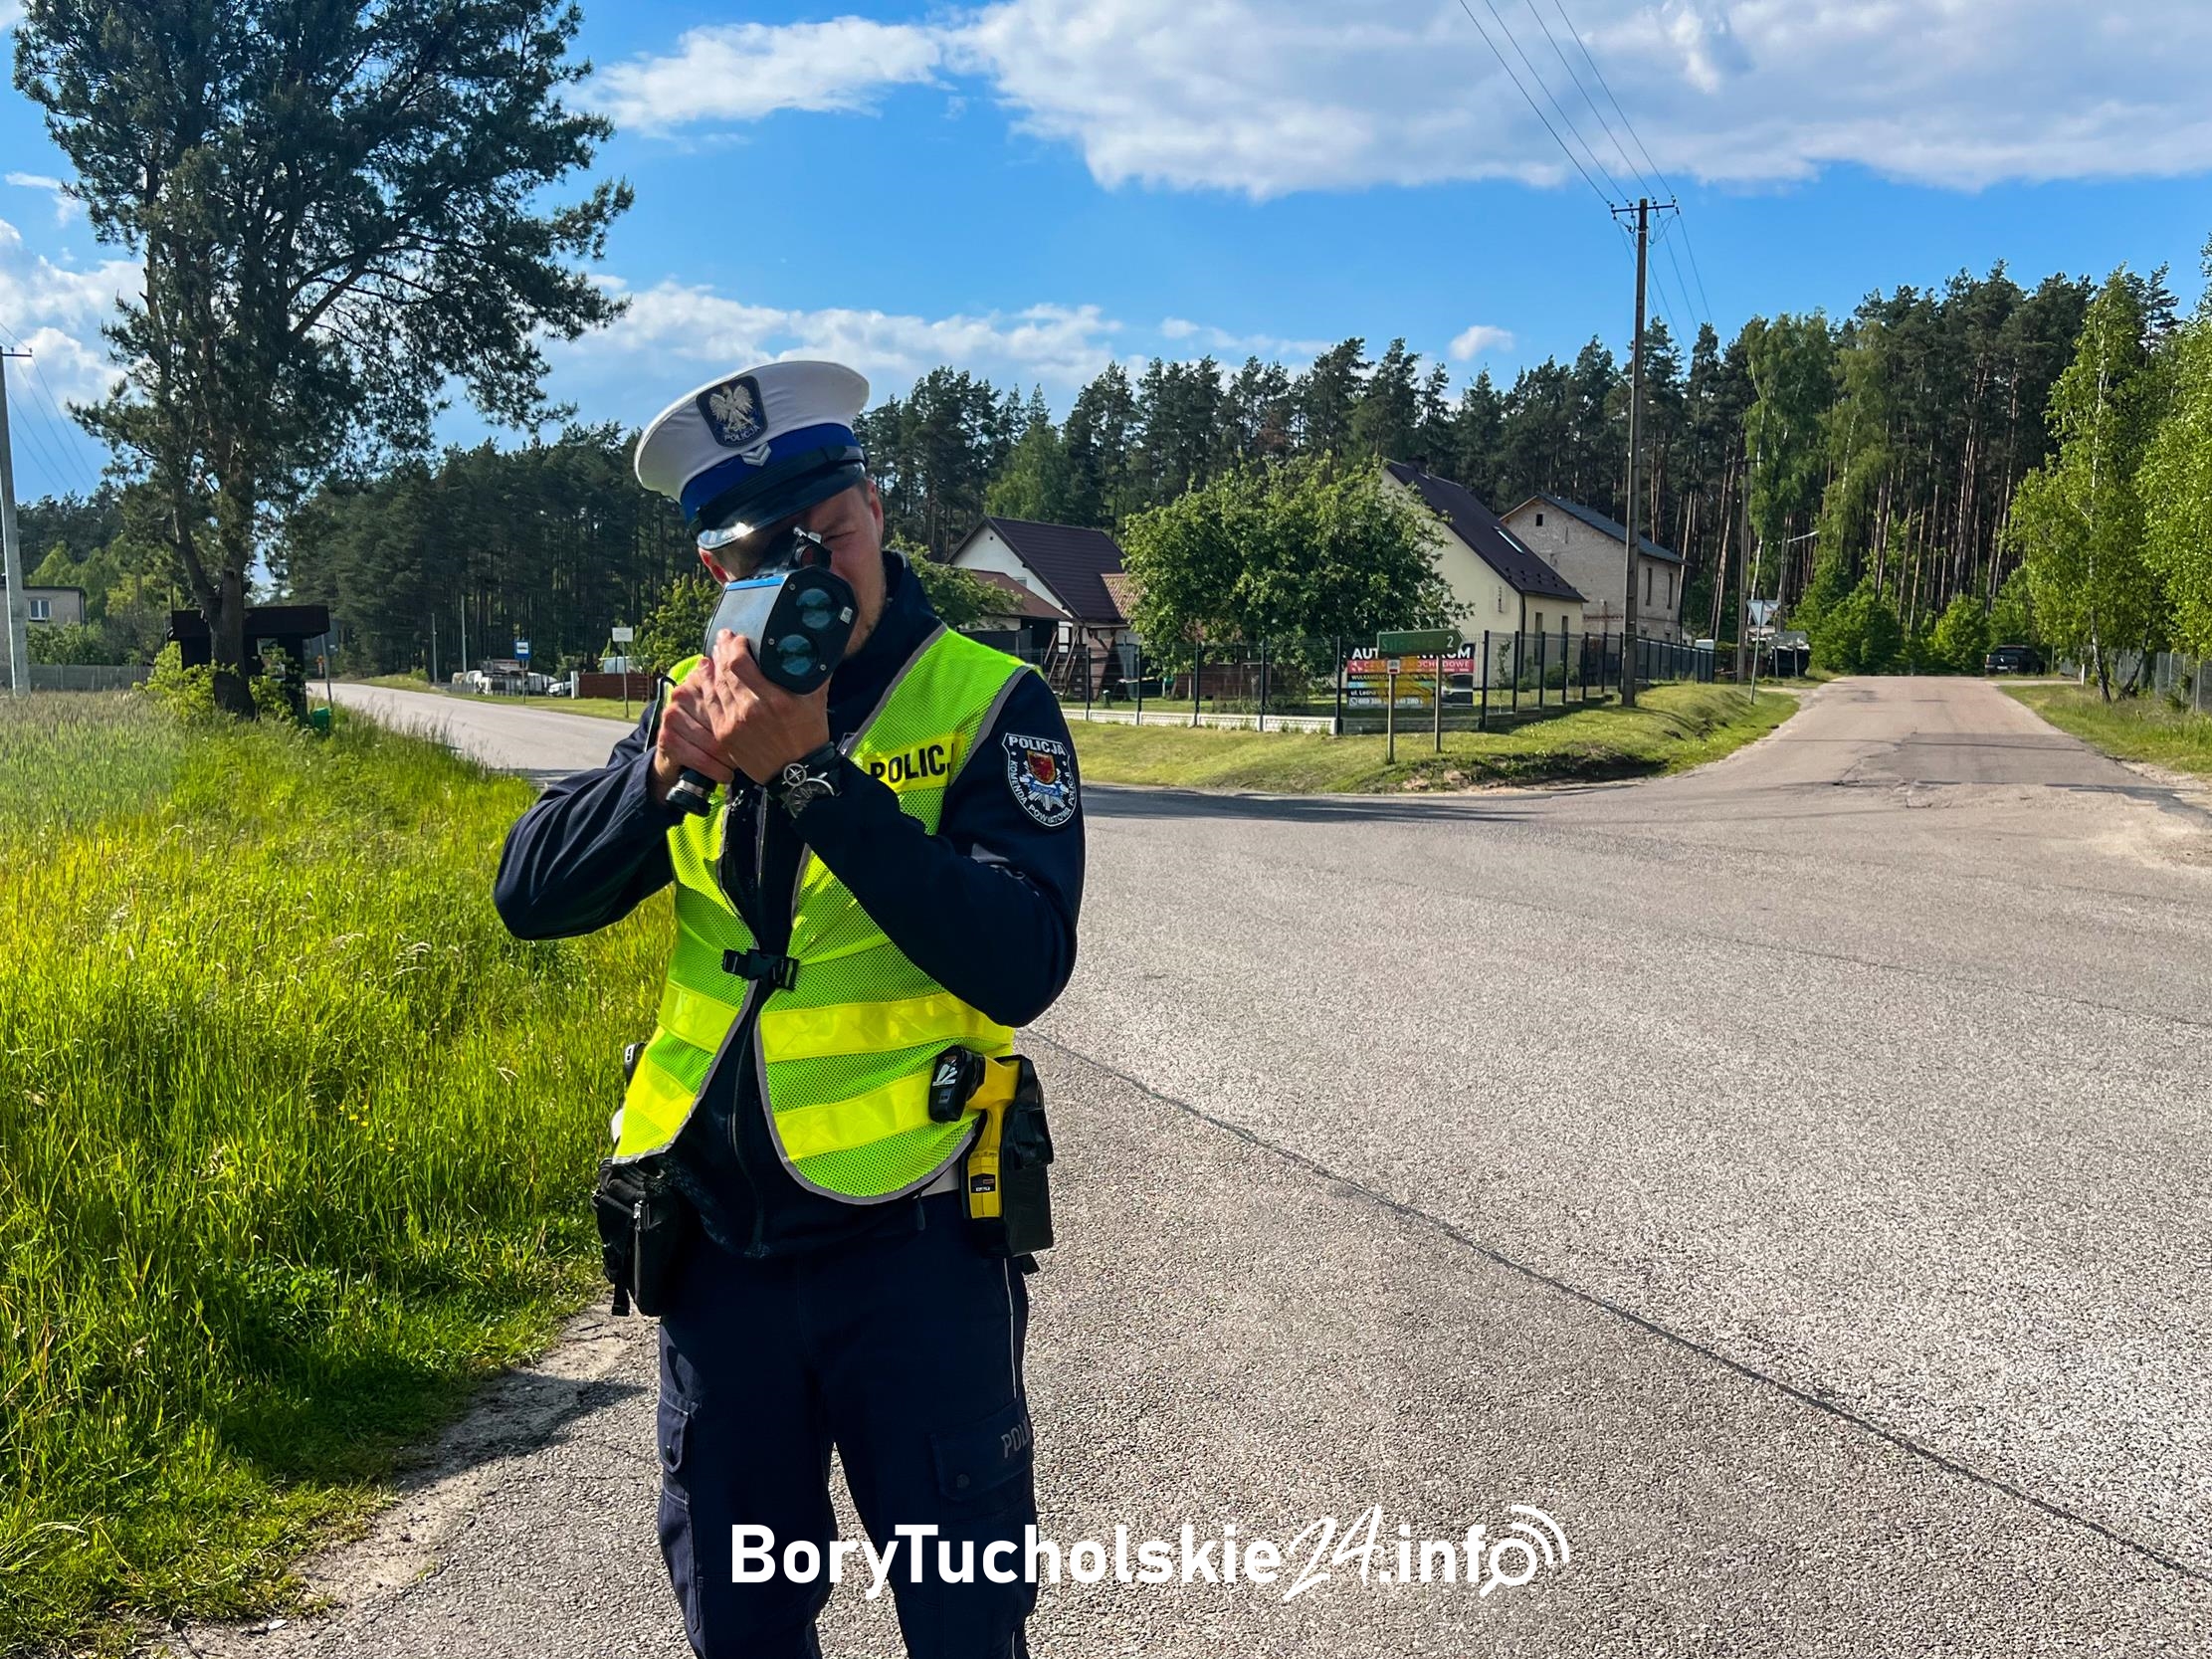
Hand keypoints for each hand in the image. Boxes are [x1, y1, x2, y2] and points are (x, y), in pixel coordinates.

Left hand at [650, 630, 832, 801]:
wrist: (798, 773)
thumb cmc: (809, 737)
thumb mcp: (816, 701)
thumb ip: (816, 674)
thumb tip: (819, 650)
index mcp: (775, 699)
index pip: (741, 663)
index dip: (735, 646)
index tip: (739, 637)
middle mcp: (751, 710)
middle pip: (726, 671)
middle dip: (723, 650)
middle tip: (724, 637)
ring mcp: (735, 723)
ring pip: (715, 686)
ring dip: (714, 666)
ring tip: (716, 653)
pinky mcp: (725, 735)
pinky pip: (711, 704)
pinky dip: (707, 687)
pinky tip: (707, 675)